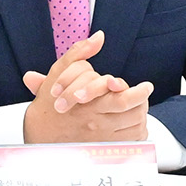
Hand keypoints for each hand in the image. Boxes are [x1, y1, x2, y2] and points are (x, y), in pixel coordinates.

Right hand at [22, 33, 152, 143]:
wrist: (38, 134)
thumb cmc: (49, 103)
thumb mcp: (58, 74)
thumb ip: (79, 53)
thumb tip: (99, 36)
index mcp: (89, 106)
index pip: (124, 100)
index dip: (139, 93)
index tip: (146, 86)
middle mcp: (97, 124)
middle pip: (133, 113)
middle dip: (144, 101)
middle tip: (146, 91)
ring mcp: (101, 138)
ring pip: (134, 125)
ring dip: (139, 114)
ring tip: (137, 106)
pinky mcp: (104, 149)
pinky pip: (129, 140)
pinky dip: (135, 131)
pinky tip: (131, 122)